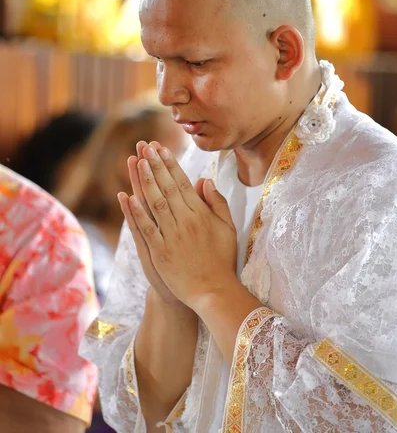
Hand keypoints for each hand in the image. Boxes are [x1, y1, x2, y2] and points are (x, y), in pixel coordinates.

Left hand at [126, 144, 237, 310]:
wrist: (213, 291)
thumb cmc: (222, 259)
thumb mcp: (228, 228)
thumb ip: (217, 203)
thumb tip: (205, 180)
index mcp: (202, 214)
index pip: (183, 183)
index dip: (171, 164)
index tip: (162, 149)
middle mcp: (186, 221)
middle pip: (168, 188)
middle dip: (156, 165)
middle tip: (146, 146)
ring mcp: (172, 236)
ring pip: (156, 203)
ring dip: (145, 181)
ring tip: (136, 161)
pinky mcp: (160, 252)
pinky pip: (146, 229)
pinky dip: (135, 213)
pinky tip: (127, 197)